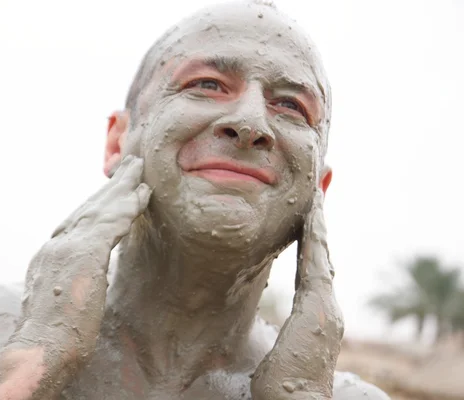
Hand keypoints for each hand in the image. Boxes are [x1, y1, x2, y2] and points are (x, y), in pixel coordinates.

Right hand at [12, 155, 150, 367]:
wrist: (39, 353)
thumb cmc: (50, 341)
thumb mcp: (58, 305)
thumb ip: (69, 286)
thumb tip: (84, 283)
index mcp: (47, 259)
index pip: (75, 224)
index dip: (95, 206)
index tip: (111, 192)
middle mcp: (54, 247)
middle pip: (87, 209)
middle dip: (109, 188)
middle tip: (128, 167)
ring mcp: (66, 248)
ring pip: (99, 209)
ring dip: (121, 188)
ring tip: (138, 170)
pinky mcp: (83, 254)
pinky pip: (111, 223)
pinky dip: (128, 207)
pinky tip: (143, 195)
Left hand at [251, 189, 343, 399]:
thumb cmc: (279, 391)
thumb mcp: (278, 356)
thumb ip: (278, 338)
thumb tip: (266, 335)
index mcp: (314, 315)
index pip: (309, 266)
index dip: (308, 239)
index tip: (303, 215)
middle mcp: (325, 307)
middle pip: (320, 253)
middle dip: (318, 222)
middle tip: (315, 190)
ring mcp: (325, 306)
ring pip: (321, 251)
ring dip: (318, 221)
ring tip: (314, 191)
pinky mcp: (318, 307)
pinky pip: (316, 258)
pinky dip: (315, 233)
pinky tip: (310, 211)